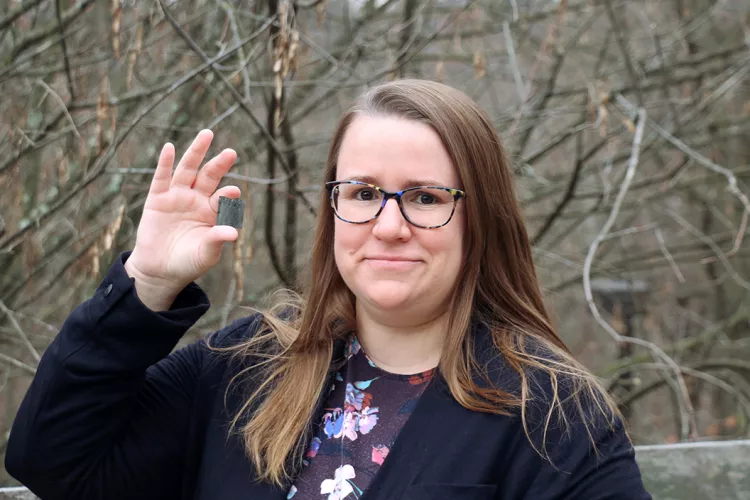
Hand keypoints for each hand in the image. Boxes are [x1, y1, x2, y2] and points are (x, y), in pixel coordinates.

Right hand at [124, 130, 239, 309]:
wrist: (160, 270)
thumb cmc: (188, 262)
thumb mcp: (205, 254)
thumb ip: (216, 241)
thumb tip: (234, 233)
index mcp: (212, 213)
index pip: (222, 199)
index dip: (227, 195)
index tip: (233, 192)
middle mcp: (197, 200)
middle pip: (209, 177)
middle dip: (219, 165)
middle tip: (231, 153)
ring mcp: (177, 197)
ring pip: (188, 170)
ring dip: (196, 152)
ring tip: (207, 134)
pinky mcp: (157, 199)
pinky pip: (162, 178)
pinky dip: (165, 163)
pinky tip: (170, 148)